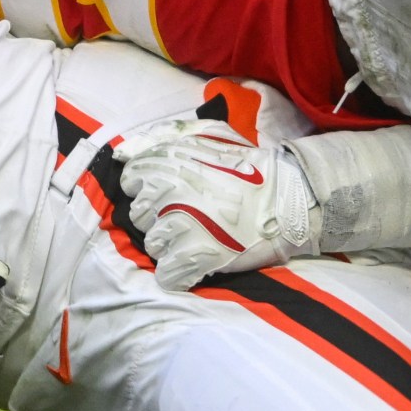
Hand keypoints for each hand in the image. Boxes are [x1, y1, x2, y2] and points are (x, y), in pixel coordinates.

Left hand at [111, 118, 317, 291]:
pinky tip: (199, 261)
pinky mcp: (194, 258)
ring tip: (199, 238)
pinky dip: (180, 273)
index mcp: (165, 164)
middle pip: (139, 217)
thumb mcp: (207, 135)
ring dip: (171, 245)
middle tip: (190, 217)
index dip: (148, 189)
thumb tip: (122, 153)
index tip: (170, 194)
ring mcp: (179, 227)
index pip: (131, 181)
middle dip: (160, 218)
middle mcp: (165, 193)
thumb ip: (162, 138)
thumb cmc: (248, 167)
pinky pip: (167, 275)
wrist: (288, 199)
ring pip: (153, 246)